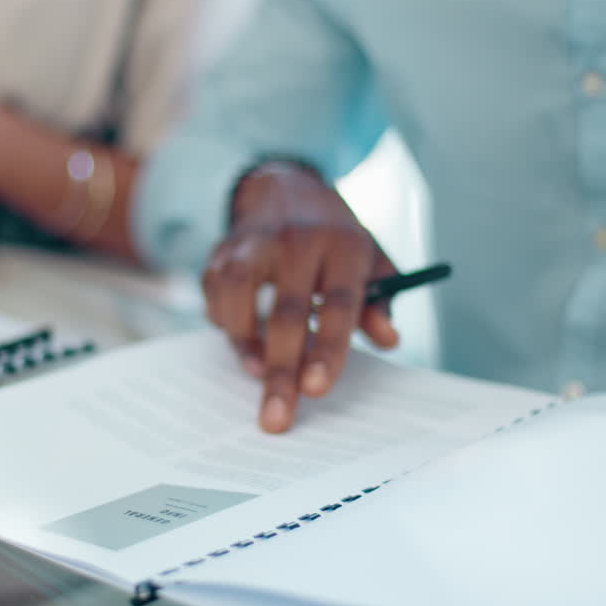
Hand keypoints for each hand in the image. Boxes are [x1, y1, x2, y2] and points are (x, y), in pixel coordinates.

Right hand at [203, 162, 399, 433]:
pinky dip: (224, 322)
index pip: (337, 303)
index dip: (327, 348)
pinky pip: (214, 294)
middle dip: (280, 371)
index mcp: (343, 245)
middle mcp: (298, 239)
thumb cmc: (334, 239)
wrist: (284, 186)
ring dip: (243, 342)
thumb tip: (390, 340)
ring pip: (238, 296)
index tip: (316, 390)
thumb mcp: (370, 260)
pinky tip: (241, 335)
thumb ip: (380, 302)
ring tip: (256, 370)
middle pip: (285, 313)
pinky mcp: (222, 248)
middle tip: (275, 419)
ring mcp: (255, 241)